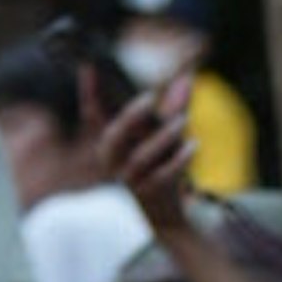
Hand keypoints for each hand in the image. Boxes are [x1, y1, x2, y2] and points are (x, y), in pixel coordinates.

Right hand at [91, 86, 194, 220]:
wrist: (165, 214)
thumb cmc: (161, 165)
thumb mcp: (166, 134)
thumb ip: (175, 107)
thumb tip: (187, 78)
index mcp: (111, 141)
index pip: (93, 115)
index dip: (89, 93)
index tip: (88, 67)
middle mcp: (113, 159)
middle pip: (115, 135)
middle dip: (130, 115)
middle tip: (150, 96)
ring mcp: (129, 178)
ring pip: (141, 156)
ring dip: (163, 136)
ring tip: (184, 119)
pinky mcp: (148, 193)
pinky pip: (162, 175)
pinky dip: (179, 159)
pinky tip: (193, 145)